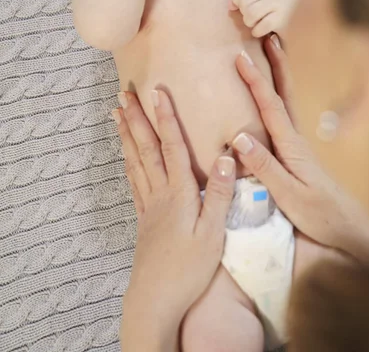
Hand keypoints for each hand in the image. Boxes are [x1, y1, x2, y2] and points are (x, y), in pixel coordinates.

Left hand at [113, 90, 235, 350]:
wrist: (155, 300)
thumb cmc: (188, 269)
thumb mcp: (213, 235)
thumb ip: (220, 195)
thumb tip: (227, 156)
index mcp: (179, 194)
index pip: (172, 147)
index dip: (165, 117)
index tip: (158, 91)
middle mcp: (159, 193)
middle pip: (146, 149)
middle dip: (136, 119)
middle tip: (124, 94)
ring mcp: (148, 205)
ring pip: (134, 162)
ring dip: (126, 135)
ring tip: (117, 114)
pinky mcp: (144, 218)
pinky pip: (132, 181)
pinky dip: (127, 161)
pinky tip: (124, 155)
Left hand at [230, 0, 297, 37]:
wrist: (300, 19)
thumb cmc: (274, 11)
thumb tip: (230, 6)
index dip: (236, 0)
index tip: (241, 8)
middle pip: (244, 2)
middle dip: (244, 14)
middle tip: (252, 19)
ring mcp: (278, 3)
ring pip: (251, 13)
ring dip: (250, 23)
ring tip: (256, 25)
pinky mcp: (283, 18)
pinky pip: (262, 25)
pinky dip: (258, 31)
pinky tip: (262, 31)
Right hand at [231, 36, 368, 262]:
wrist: (345, 227)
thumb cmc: (318, 213)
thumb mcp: (289, 195)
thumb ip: (264, 167)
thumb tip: (239, 136)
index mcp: (291, 146)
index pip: (271, 106)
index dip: (256, 81)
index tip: (241, 58)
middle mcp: (295, 138)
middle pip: (284, 93)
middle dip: (275, 64)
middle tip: (266, 36)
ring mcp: (297, 144)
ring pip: (286, 101)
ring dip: (278, 74)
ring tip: (271, 53)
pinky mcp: (296, 153)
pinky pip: (285, 116)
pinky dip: (279, 96)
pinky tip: (271, 96)